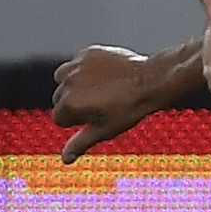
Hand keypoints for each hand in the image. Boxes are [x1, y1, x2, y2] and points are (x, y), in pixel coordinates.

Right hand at [54, 45, 176, 160]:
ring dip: (74, 85)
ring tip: (98, 90)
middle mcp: (68, 82)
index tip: (95, 117)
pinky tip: (103, 76)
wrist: (151, 80)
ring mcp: (77, 65)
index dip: (78, 121)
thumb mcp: (104, 130)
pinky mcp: (88, 52)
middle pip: (59, 99)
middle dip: (74, 103)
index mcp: (69, 104)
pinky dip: (85, 70)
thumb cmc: (129, 108)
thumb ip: (80, 143)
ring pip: (63, 79)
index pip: (59, 119)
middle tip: (100, 104)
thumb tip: (65, 159)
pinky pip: (77, 63)